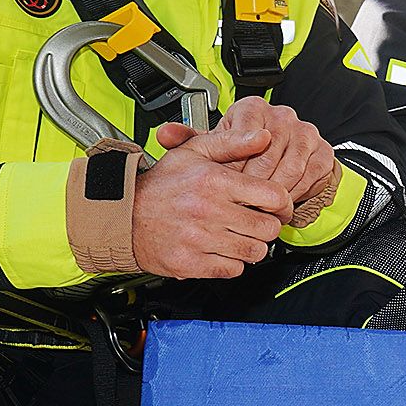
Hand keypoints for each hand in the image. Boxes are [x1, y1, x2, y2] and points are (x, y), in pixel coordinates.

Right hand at [131, 124, 291, 278]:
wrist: (122, 215)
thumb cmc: (160, 184)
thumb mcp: (194, 151)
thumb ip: (232, 142)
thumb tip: (263, 136)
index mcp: (214, 182)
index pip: (274, 197)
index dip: (283, 203)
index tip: (277, 206)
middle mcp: (209, 211)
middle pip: (269, 228)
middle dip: (268, 225)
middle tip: (256, 221)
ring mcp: (200, 240)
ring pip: (255, 252)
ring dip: (252, 245)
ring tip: (238, 234)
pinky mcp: (191, 263)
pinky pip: (233, 270)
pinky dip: (232, 263)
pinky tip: (221, 248)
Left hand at [158, 96, 334, 213]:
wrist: (277, 166)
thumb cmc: (241, 156)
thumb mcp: (212, 149)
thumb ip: (188, 140)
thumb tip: (166, 134)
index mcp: (253, 108)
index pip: (248, 134)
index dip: (240, 163)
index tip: (231, 180)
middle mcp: (282, 116)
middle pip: (269, 154)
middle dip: (254, 182)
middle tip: (241, 199)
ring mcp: (305, 133)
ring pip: (290, 168)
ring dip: (273, 191)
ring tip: (258, 204)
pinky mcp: (323, 153)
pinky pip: (308, 177)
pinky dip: (294, 193)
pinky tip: (279, 201)